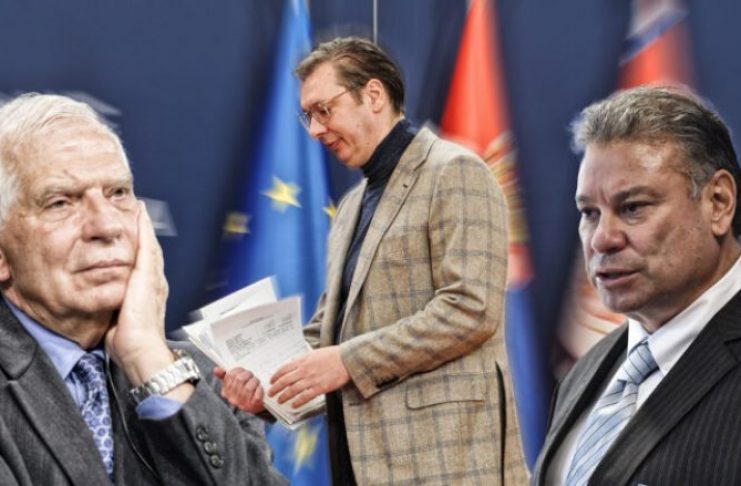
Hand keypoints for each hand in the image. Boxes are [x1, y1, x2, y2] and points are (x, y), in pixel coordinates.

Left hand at [105, 202, 174, 387]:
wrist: (142, 351)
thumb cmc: (131, 345)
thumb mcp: (122, 321)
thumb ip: (118, 309)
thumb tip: (107, 307)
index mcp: (150, 294)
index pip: (147, 265)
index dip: (143, 247)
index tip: (137, 233)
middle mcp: (156, 283)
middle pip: (152, 251)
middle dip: (146, 231)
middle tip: (140, 213)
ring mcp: (154, 279)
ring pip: (150, 246)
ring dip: (145, 227)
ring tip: (140, 210)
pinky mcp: (147, 277)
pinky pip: (146, 248)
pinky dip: (144, 231)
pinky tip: (140, 217)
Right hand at [214, 367, 265, 413]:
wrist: (256, 403)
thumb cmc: (245, 390)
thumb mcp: (234, 382)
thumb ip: (225, 376)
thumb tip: (216, 370)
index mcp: (226, 392)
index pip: (230, 375)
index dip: (239, 370)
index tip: (243, 370)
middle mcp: (232, 400)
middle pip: (240, 380)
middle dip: (248, 374)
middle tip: (252, 375)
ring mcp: (242, 405)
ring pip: (248, 388)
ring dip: (254, 381)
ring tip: (257, 381)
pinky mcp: (252, 407)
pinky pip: (256, 396)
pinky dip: (259, 390)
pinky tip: (260, 388)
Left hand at [268, 346, 349, 407]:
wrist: (347, 359)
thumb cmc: (333, 355)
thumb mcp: (315, 353)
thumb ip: (304, 359)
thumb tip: (295, 363)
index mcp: (303, 361)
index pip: (284, 369)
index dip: (276, 376)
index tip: (271, 381)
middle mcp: (305, 370)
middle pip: (285, 381)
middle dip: (276, 388)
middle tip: (270, 393)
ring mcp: (312, 379)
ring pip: (293, 390)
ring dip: (284, 396)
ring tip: (279, 401)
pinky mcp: (320, 388)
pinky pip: (305, 397)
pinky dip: (298, 402)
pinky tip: (294, 405)